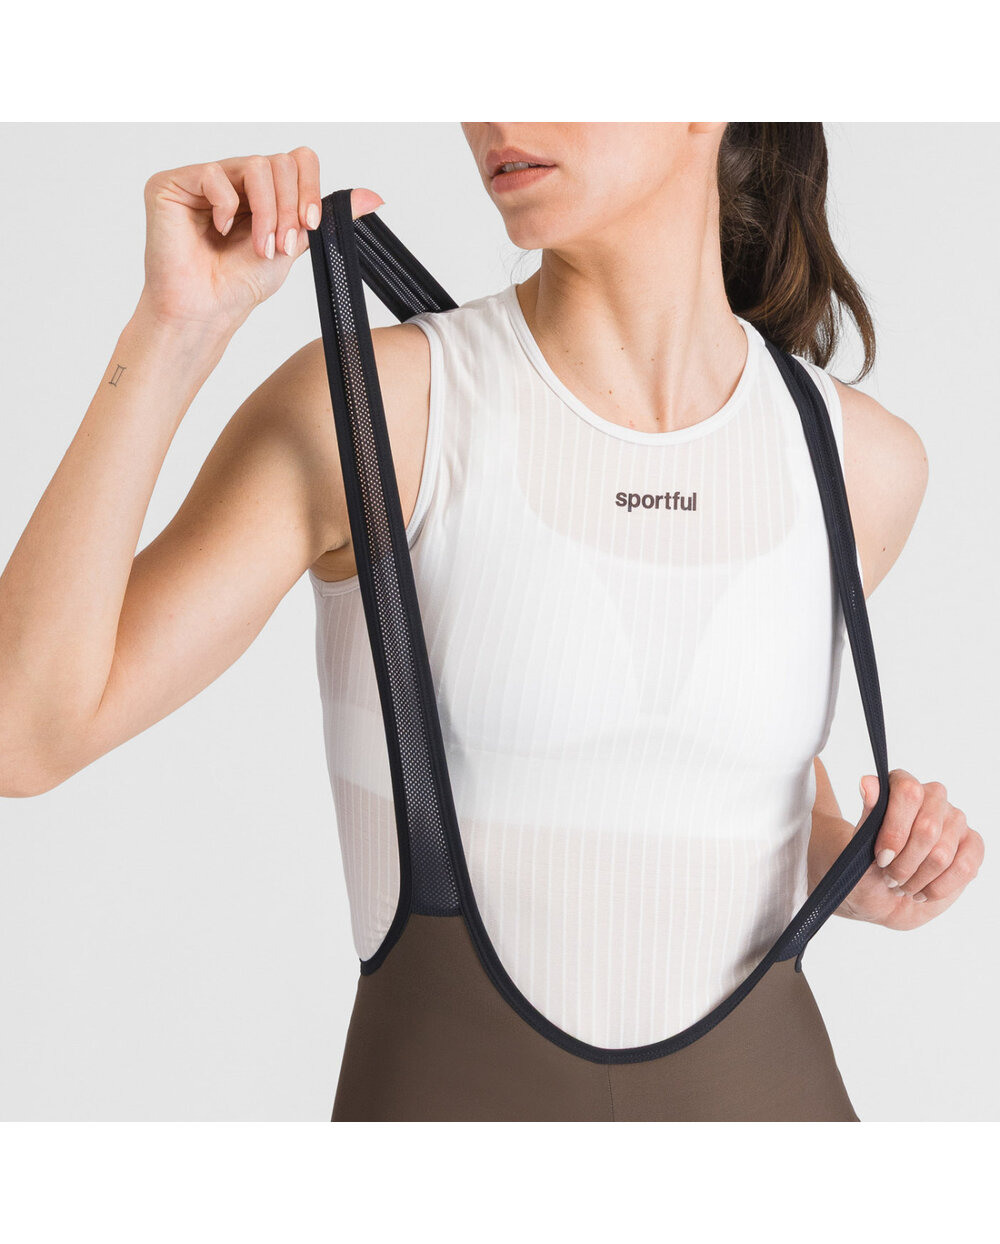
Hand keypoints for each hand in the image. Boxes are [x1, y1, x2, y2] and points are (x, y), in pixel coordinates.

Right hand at [136, 148, 382, 333]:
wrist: (206, 311)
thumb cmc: (241, 284)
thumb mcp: (296, 245)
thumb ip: (328, 216)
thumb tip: (374, 197)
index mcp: (262, 190)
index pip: (296, 160)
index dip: (309, 188)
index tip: (311, 225)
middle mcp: (234, 178)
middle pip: (280, 162)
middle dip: (289, 208)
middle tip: (282, 246)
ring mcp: (203, 178)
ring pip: (255, 165)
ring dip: (267, 212)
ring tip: (261, 247)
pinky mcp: (171, 184)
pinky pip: (213, 174)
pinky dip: (225, 206)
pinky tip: (219, 231)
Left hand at [839, 768, 983, 929]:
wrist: (880, 894)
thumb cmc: (866, 867)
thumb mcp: (857, 846)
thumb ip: (867, 814)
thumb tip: (867, 782)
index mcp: (901, 784)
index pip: (908, 792)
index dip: (894, 830)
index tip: (881, 858)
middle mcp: (932, 796)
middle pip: (928, 828)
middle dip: (905, 863)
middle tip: (889, 877)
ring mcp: (955, 819)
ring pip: (943, 853)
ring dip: (918, 879)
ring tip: (903, 885)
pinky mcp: (972, 845)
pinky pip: (964, 868)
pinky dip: (938, 888)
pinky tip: (922, 891)